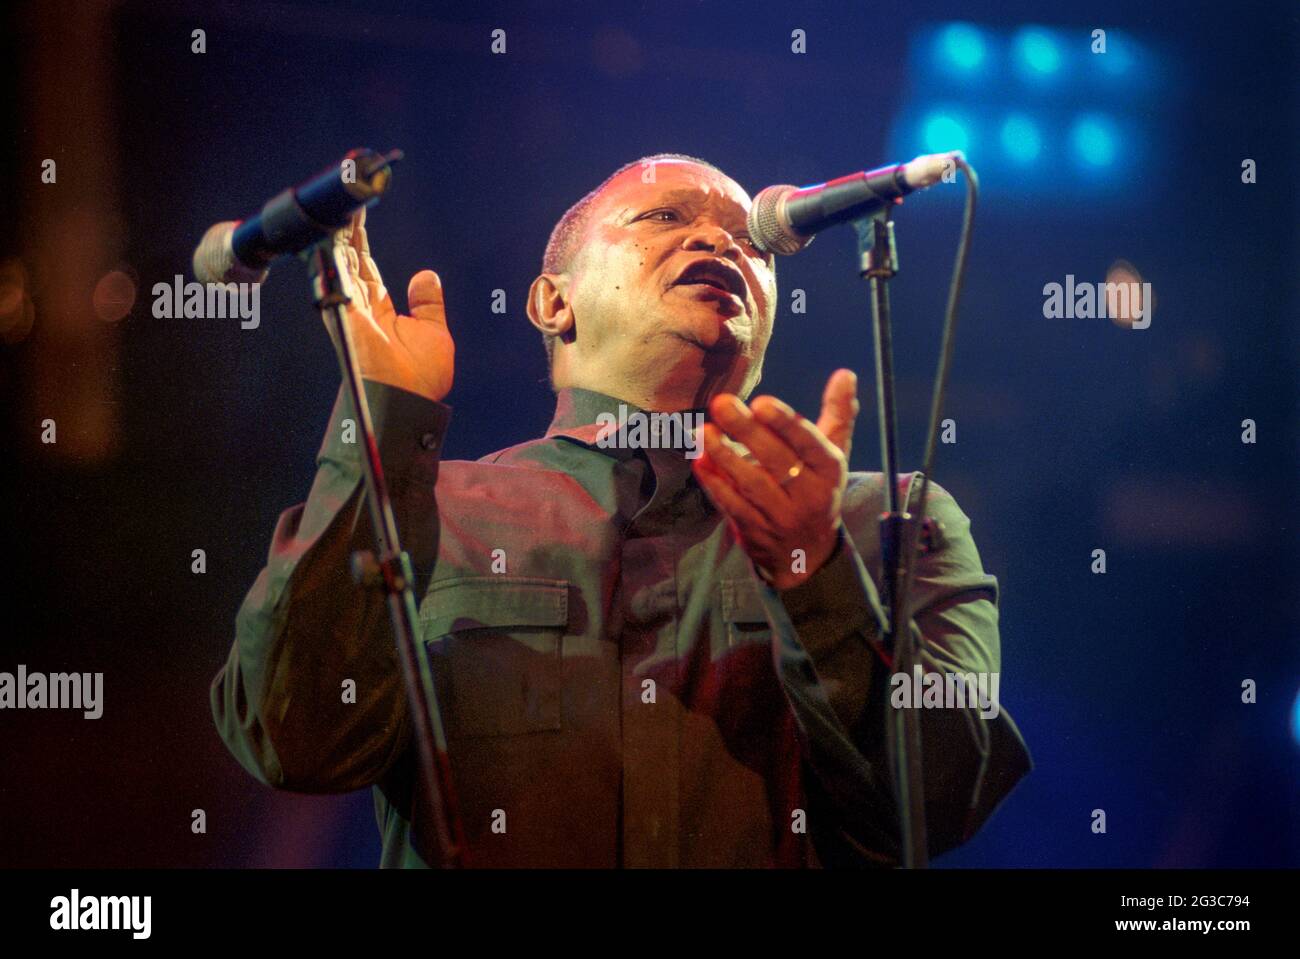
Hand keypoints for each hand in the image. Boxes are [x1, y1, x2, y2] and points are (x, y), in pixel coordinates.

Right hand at [329, 207, 454, 402]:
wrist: (409, 396)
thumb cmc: (421, 377)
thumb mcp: (433, 330)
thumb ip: (428, 303)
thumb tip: (426, 276)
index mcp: (381, 313)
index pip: (368, 271)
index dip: (363, 245)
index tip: (360, 221)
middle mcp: (362, 308)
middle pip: (351, 260)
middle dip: (348, 232)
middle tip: (348, 200)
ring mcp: (351, 307)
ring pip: (342, 260)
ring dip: (341, 232)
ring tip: (342, 203)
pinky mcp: (345, 308)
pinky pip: (339, 271)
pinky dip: (337, 248)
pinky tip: (337, 226)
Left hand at [692, 369, 859, 589]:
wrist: (808, 553)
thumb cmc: (818, 488)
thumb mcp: (833, 454)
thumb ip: (837, 413)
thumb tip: (846, 374)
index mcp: (829, 469)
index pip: (809, 443)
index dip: (786, 423)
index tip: (761, 403)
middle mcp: (810, 494)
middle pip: (777, 461)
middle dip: (747, 431)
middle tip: (722, 404)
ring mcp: (781, 516)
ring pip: (752, 485)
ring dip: (725, 457)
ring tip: (704, 431)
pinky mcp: (756, 531)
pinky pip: (733, 506)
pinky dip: (715, 484)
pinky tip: (699, 461)